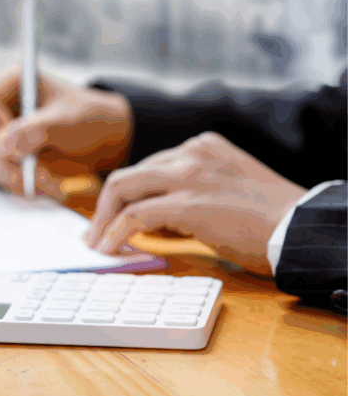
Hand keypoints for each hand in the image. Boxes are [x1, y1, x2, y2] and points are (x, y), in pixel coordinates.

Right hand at [0, 67, 133, 197]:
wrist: (103, 140)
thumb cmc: (89, 119)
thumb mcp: (67, 122)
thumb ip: (36, 130)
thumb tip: (2, 146)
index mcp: (13, 83)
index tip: (13, 145)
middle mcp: (1, 105)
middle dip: (8, 162)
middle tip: (37, 177)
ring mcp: (0, 130)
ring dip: (15, 177)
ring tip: (49, 184)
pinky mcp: (5, 152)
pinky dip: (19, 183)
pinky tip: (43, 185)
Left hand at [84, 132, 307, 275]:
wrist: (301, 227)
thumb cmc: (270, 219)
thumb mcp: (224, 190)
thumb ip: (189, 195)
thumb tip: (152, 222)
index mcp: (201, 147)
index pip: (148, 167)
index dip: (126, 196)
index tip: (113, 216)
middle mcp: (191, 153)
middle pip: (127, 175)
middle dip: (104, 206)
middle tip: (95, 232)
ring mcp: (187, 175)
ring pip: (122, 188)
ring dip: (102, 220)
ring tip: (96, 243)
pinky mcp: (187, 203)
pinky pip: (135, 215)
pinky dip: (115, 233)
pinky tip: (110, 248)